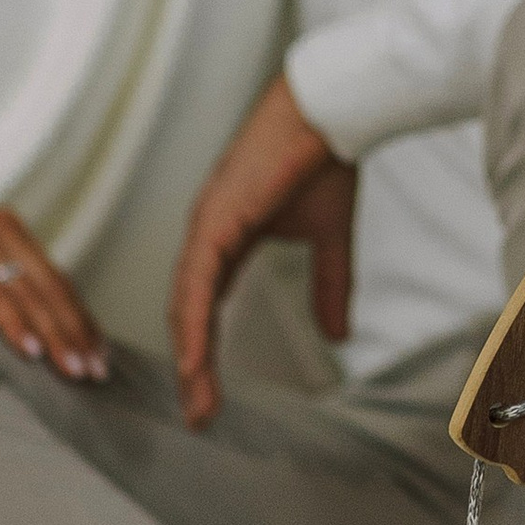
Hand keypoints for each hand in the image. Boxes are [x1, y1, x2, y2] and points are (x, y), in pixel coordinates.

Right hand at [0, 171, 107, 383]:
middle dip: (79, 333)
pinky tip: (30, 350)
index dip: (82, 319)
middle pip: (54, 288)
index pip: (58, 281)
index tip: (102, 355)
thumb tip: (7, 322)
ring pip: (30, 292)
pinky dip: (14, 321)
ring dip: (57, 335)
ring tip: (76, 370)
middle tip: (100, 373)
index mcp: (9, 230)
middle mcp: (2, 229)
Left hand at [170, 75, 342, 428]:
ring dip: (191, 355)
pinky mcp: (216, 219)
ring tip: (197, 402)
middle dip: (194, 366)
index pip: (206, 304)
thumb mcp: (329, 236)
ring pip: (187, 303)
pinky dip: (192, 322)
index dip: (205, 348)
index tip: (209, 395)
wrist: (330, 110)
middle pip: (189, 311)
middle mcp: (208, 234)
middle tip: (199, 414)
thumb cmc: (324, 158)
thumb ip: (328, 286)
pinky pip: (197, 282)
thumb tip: (337, 338)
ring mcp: (207, 226)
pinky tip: (194, 359)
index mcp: (227, 236)